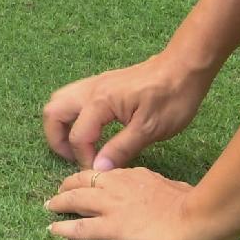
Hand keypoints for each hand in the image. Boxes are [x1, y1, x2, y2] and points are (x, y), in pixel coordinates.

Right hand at [40, 54, 210, 170]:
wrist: (185, 66)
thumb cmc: (172, 97)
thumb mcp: (150, 129)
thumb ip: (121, 148)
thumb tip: (98, 168)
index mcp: (100, 101)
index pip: (78, 136)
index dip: (85, 159)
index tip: (100, 172)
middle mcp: (91, 89)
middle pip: (53, 111)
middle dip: (56, 139)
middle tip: (74, 158)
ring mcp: (96, 83)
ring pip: (61, 101)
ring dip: (63, 125)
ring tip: (80, 146)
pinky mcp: (104, 83)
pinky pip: (75, 98)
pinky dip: (74, 116)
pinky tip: (93, 130)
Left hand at [44, 164, 232, 239]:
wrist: (200, 220)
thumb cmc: (198, 209)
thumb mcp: (179, 191)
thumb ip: (168, 190)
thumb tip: (173, 191)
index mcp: (138, 176)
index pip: (109, 174)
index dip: (95, 178)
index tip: (87, 182)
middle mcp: (121, 186)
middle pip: (86, 180)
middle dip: (69, 185)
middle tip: (59, 192)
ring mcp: (115, 206)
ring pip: (78, 199)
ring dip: (61, 202)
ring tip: (50, 206)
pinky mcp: (113, 228)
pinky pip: (82, 227)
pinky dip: (65, 228)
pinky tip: (54, 230)